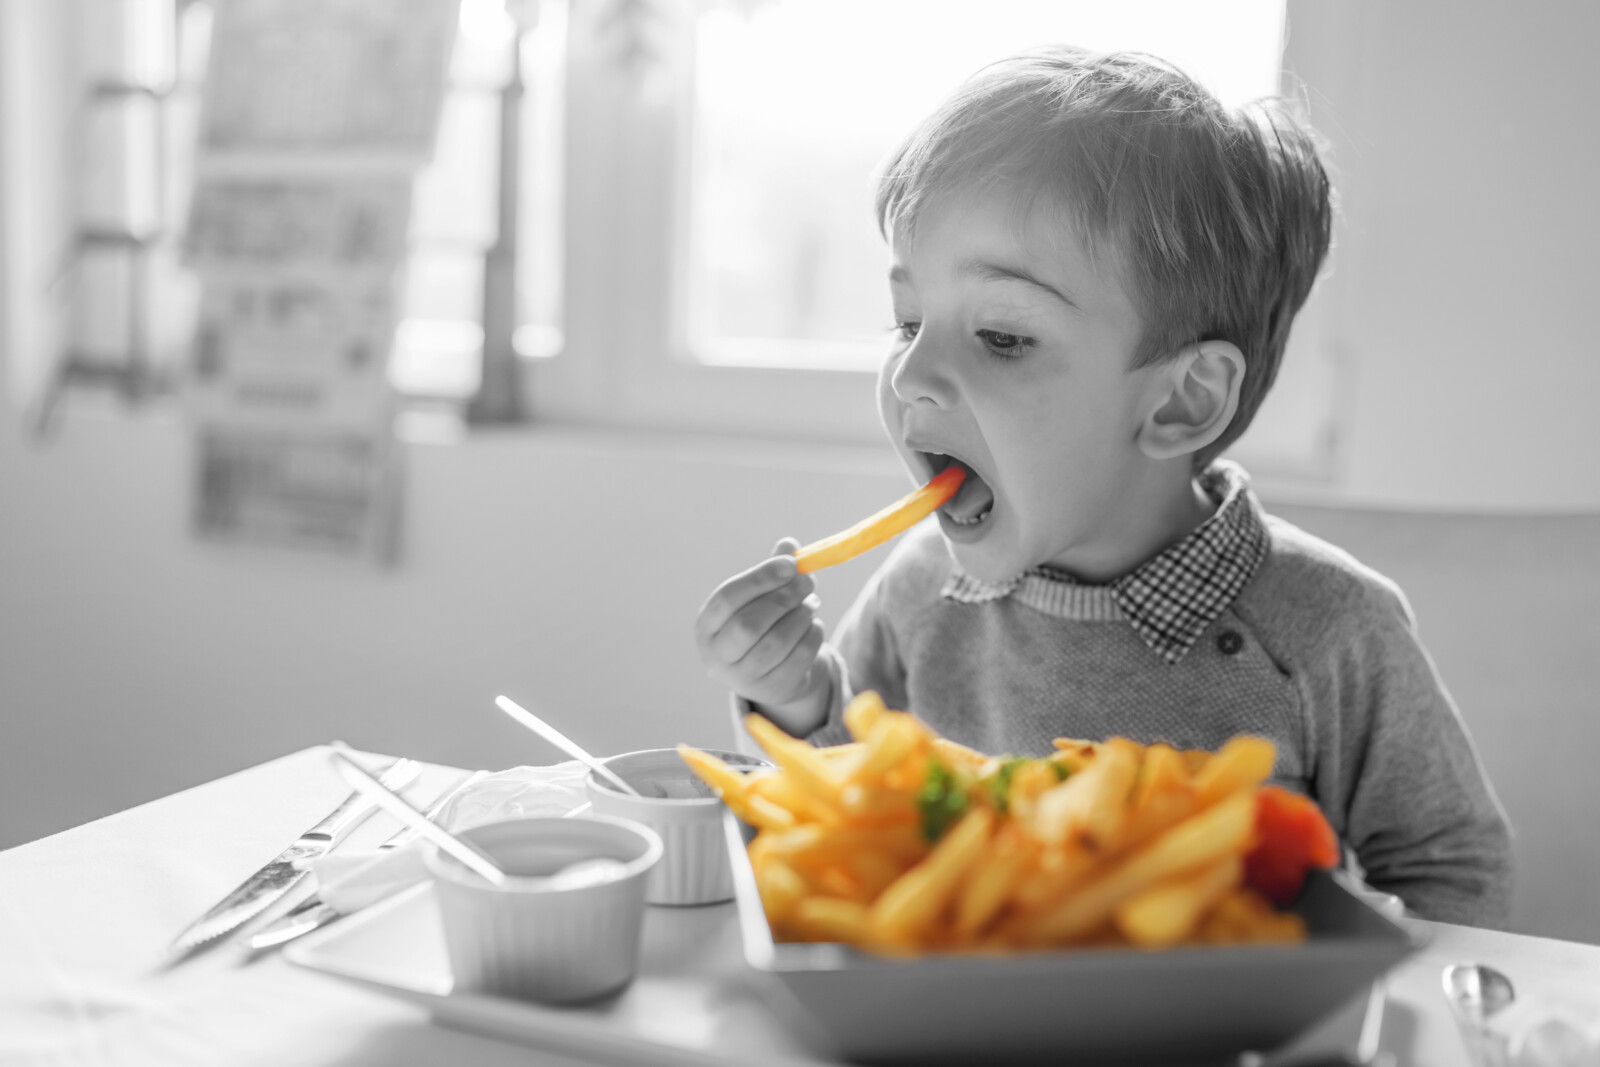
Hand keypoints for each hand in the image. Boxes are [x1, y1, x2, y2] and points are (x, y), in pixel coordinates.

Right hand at [695, 538, 828, 719]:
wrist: (770, 674)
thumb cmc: (761, 624)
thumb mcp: (759, 598)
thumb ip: (771, 571)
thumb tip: (789, 544)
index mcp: (707, 626)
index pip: (728, 597)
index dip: (760, 578)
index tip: (790, 563)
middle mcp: (717, 656)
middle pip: (749, 624)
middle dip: (784, 598)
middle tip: (808, 581)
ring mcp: (743, 678)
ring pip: (776, 642)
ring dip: (801, 616)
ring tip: (811, 603)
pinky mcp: (772, 690)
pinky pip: (798, 659)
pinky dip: (812, 635)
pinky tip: (812, 625)